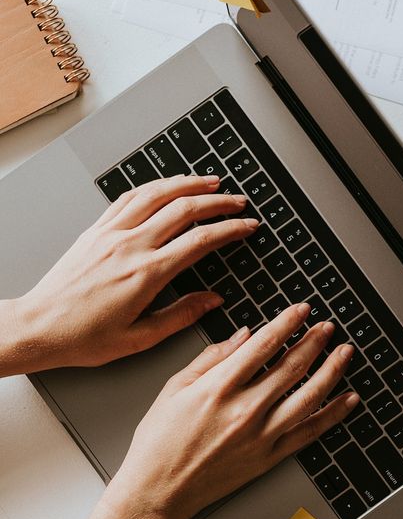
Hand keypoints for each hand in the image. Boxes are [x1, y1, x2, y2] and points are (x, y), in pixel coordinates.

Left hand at [9, 175, 259, 371]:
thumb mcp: (141, 337)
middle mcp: (129, 246)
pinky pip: (128, 198)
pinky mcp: (94, 231)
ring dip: (186, 183)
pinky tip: (164, 187)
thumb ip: (181, 315)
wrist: (40, 327)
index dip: (230, 229)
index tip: (246, 226)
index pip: (200, 240)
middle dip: (216, 201)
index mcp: (147, 274)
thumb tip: (212, 300)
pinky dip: (152, 187)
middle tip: (236, 200)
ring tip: (208, 182)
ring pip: (156, 194)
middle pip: (183, 208)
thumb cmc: (83, 337)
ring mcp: (110, 233)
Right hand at [103, 303, 358, 518]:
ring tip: (344, 353)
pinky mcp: (269, 458)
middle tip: (328, 327)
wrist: (158, 491)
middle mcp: (244, 410)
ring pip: (309, 397)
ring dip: (332, 371)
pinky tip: (349, 399)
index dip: (288, 323)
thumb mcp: (174, 388)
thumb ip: (211, 358)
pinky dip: (333, 414)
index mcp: (219, 388)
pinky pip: (310, 433)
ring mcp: (261, 436)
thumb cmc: (159, 442)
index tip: (303, 310)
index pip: (264, 345)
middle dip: (315, 341)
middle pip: (292, 367)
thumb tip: (244, 334)